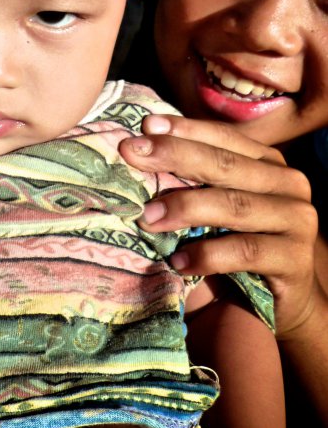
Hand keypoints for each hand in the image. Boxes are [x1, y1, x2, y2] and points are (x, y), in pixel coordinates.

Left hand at [119, 115, 318, 336]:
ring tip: (146, 217)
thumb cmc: (238, 244)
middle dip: (173, 155)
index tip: (144, 125)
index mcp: (267, 162)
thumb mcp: (217, 206)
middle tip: (131, 153)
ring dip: (184, 208)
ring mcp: (296, 220)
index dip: (183, 129)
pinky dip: (207, 255)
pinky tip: (178, 262)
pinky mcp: (295, 259)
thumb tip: (139, 151)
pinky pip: (245, 251)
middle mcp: (287, 183)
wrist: (281, 302)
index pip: (222, 137)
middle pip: (224, 164)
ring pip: (234, 205)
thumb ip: (195, 179)